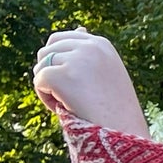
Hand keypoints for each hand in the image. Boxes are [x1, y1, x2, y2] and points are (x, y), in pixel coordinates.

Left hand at [32, 29, 149, 135]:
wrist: (124, 135)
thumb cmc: (116, 109)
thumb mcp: (108, 72)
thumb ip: (90, 53)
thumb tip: (80, 27)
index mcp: (102, 44)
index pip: (63, 39)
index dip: (61, 63)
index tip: (78, 85)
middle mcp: (89, 47)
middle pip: (46, 51)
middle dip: (51, 73)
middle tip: (72, 96)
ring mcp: (75, 60)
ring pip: (41, 67)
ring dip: (49, 87)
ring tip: (71, 104)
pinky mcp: (60, 76)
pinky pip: (38, 82)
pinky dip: (46, 99)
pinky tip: (65, 109)